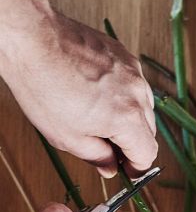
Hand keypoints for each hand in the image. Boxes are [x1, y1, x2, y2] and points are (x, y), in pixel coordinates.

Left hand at [0, 2, 156, 177]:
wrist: (32, 40)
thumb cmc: (44, 86)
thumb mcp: (67, 137)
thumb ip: (97, 157)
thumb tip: (110, 166)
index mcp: (127, 118)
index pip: (147, 153)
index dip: (136, 167)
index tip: (126, 170)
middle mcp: (137, 93)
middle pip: (148, 131)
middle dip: (131, 143)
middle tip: (108, 148)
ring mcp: (132, 71)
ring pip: (143, 106)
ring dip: (128, 117)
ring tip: (99, 117)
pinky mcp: (123, 55)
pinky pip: (133, 83)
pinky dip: (122, 94)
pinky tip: (97, 94)